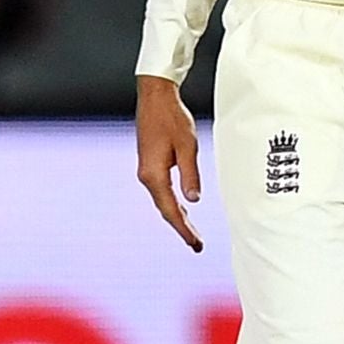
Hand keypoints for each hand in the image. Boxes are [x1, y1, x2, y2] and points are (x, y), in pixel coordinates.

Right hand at [135, 74, 203, 252]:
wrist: (154, 97)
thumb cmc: (172, 118)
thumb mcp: (187, 147)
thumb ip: (190, 175)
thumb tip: (193, 200)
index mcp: (154, 175)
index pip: (171, 210)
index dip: (184, 229)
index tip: (195, 244)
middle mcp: (146, 176)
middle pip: (165, 209)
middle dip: (181, 228)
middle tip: (197, 245)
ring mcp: (146, 171)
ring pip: (162, 201)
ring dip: (177, 217)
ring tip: (192, 233)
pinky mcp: (150, 164)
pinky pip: (161, 191)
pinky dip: (172, 203)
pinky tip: (182, 209)